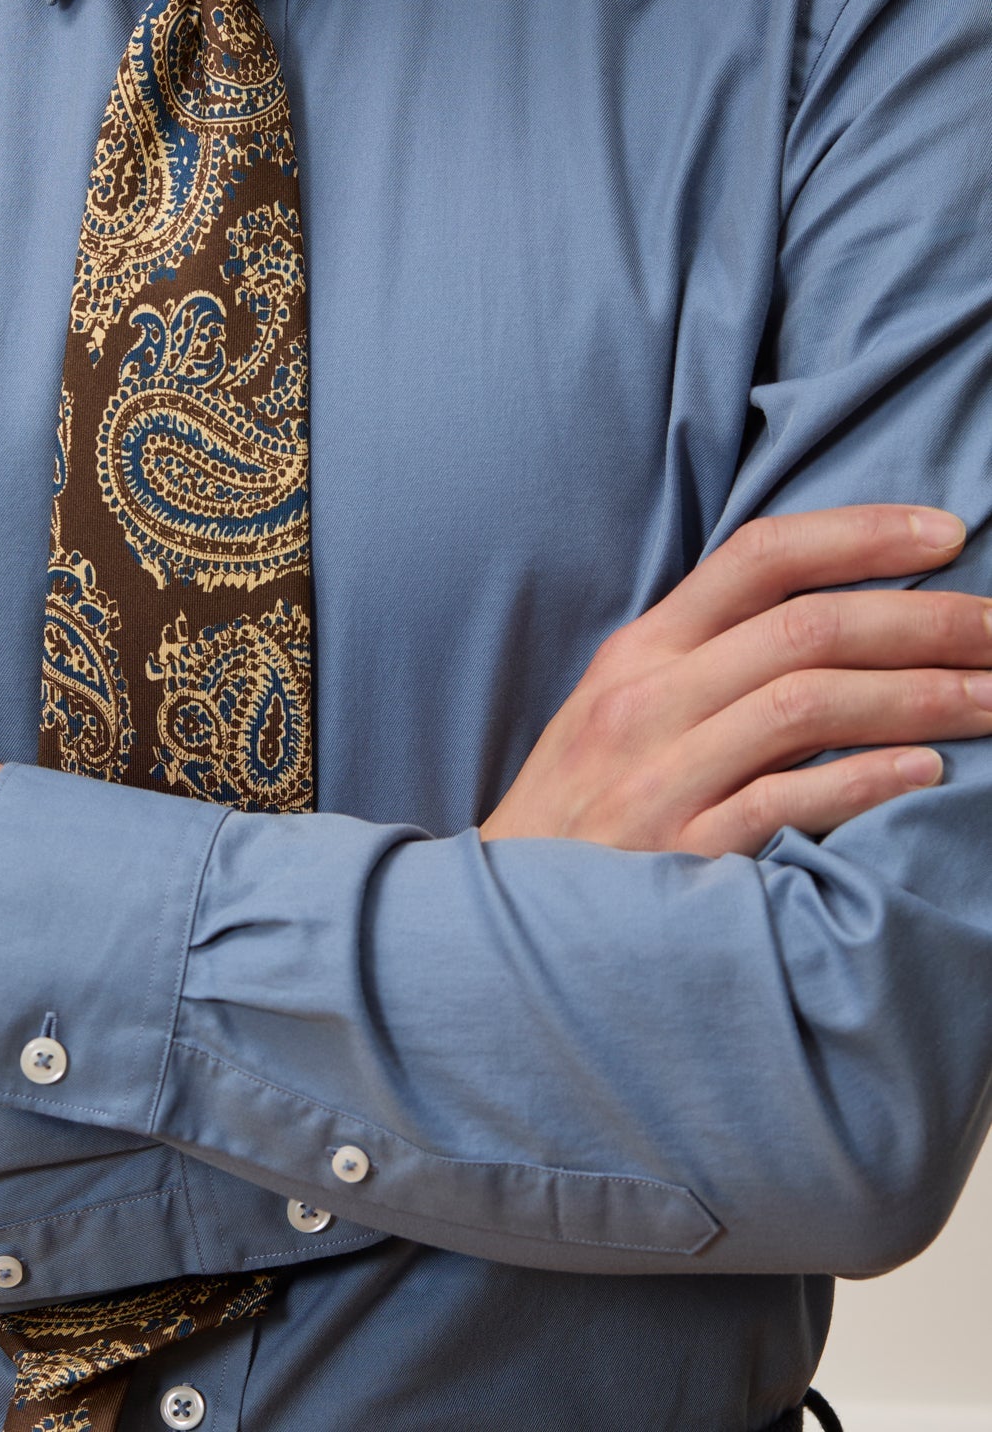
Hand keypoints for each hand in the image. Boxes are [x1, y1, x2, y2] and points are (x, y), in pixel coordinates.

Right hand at [481, 504, 989, 858]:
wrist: (502, 917)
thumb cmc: (583, 806)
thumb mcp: (619, 709)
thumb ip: (703, 659)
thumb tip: (830, 615)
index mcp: (640, 652)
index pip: (757, 557)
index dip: (859, 534)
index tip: (949, 533)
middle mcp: (646, 701)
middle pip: (803, 628)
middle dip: (924, 620)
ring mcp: (658, 778)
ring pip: (806, 704)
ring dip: (918, 695)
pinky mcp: (675, 856)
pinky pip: (782, 805)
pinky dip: (861, 782)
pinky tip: (925, 771)